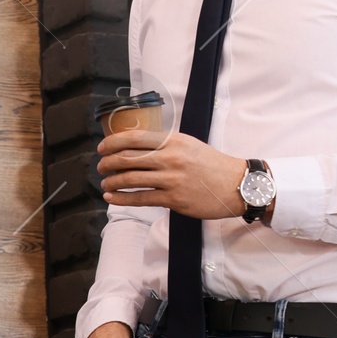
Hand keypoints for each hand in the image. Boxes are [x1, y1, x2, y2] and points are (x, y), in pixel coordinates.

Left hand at [98, 130, 250, 216]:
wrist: (235, 184)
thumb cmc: (210, 164)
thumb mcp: (188, 144)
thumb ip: (164, 144)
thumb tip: (136, 146)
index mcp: (173, 140)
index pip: (134, 137)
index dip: (112, 142)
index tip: (102, 147)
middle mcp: (170, 158)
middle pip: (127, 158)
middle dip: (107, 163)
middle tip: (101, 167)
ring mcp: (172, 179)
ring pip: (130, 179)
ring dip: (112, 182)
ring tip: (105, 184)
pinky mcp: (173, 199)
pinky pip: (140, 199)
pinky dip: (121, 199)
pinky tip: (111, 198)